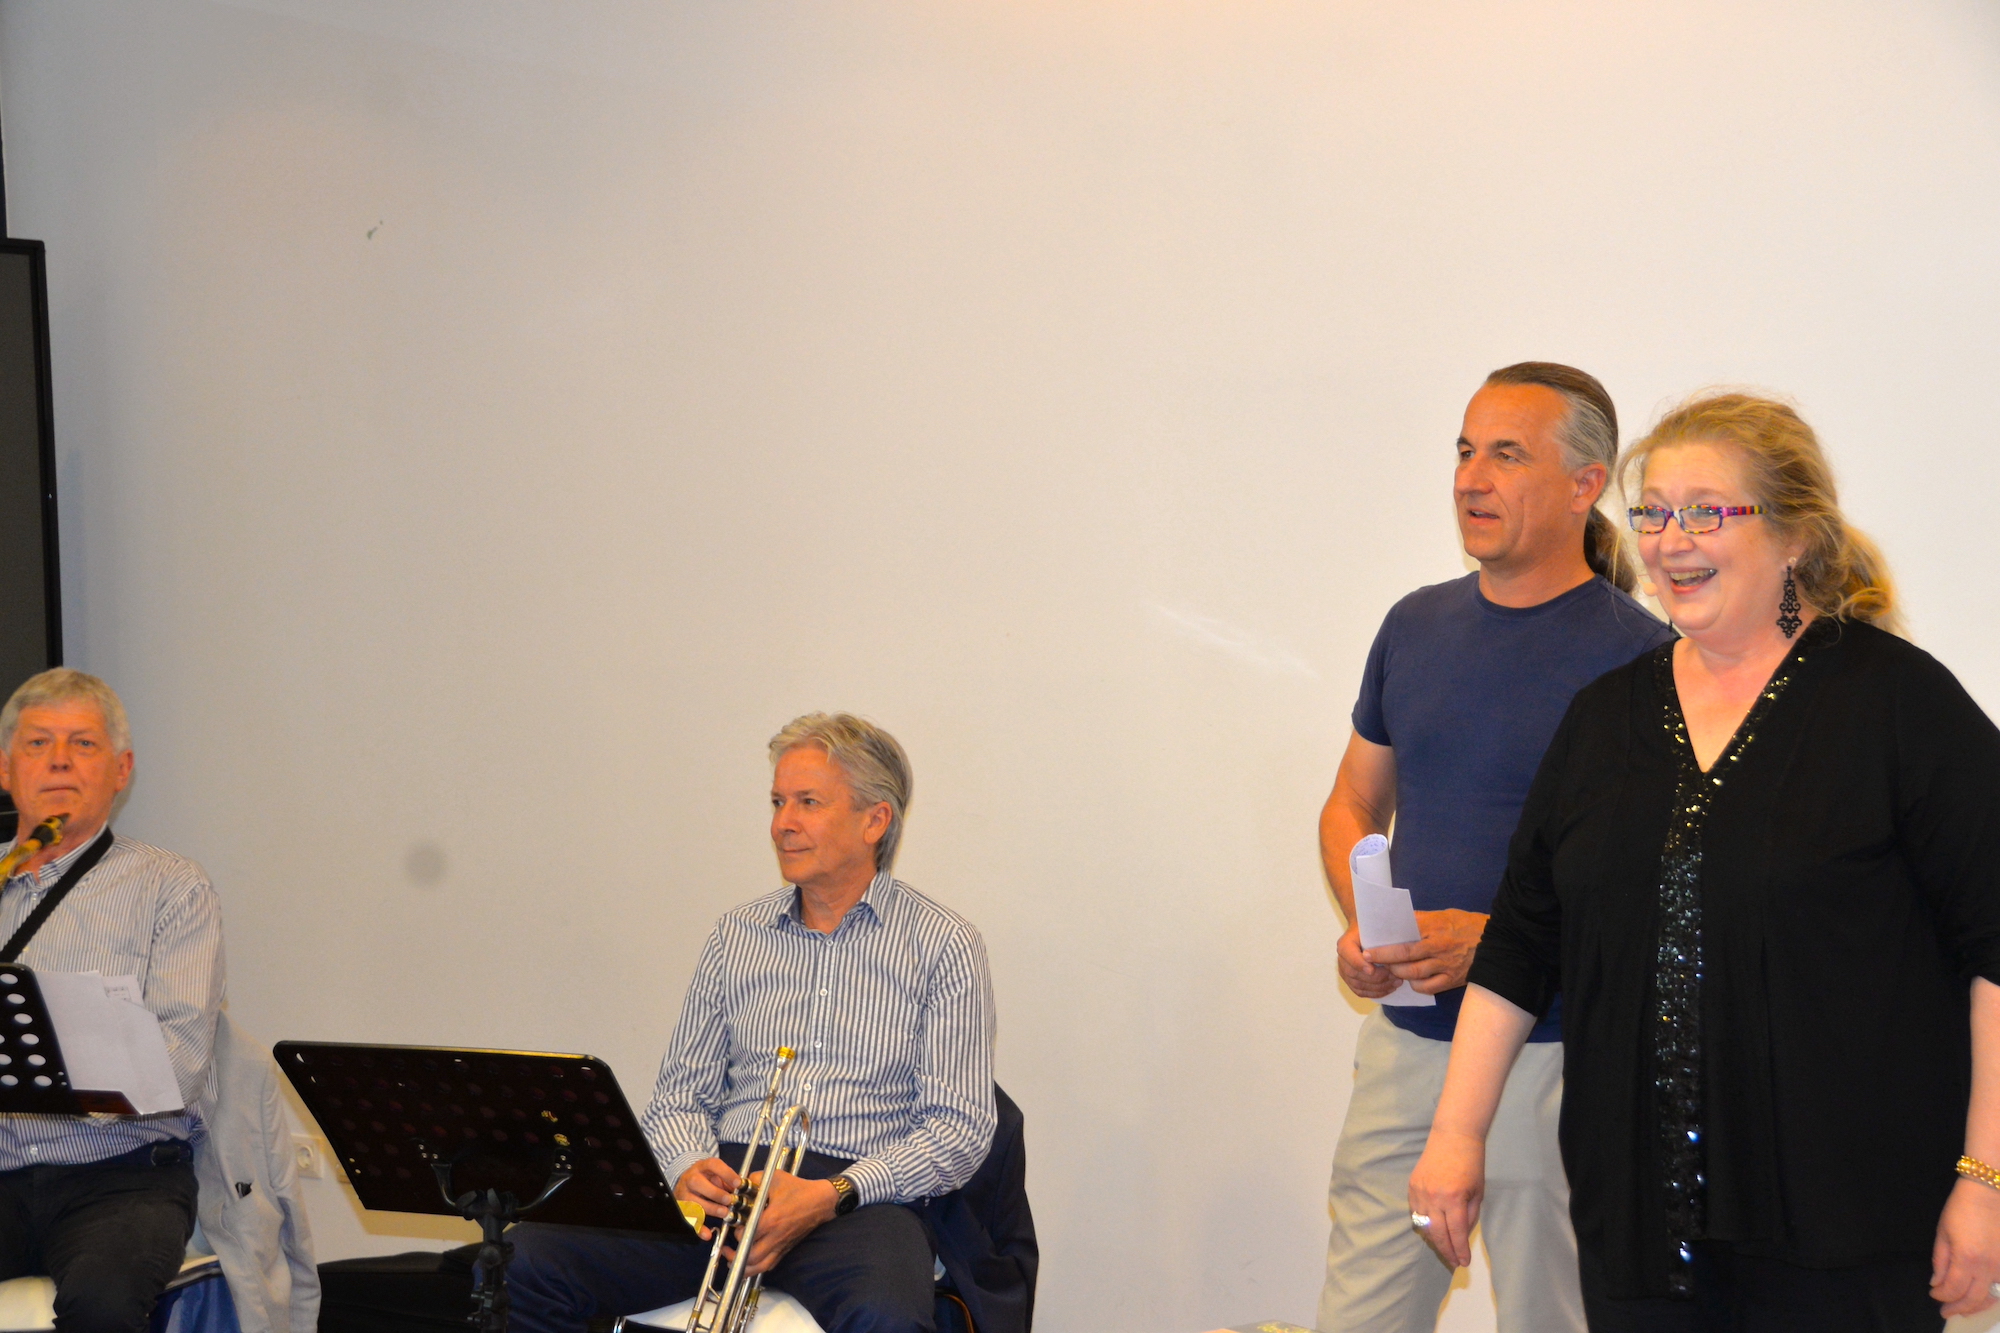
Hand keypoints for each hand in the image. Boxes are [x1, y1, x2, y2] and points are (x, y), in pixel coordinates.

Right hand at [674, 1158, 741, 1240]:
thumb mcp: (716, 1175)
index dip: (726, 1173)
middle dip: (715, 1193)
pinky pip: (689, 1219)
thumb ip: (728, 1181)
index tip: (738, 1183)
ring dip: (710, 1208)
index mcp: (702, 1167)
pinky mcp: (682, 1208)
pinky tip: (707, 1234)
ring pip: (693, 1201)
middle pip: (697, 1182)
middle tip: (729, 1200)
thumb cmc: (706, 1179)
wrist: (685, 1183)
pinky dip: (698, 1228)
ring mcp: (683, 1193)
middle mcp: (690, 1178)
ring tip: (724, 1213)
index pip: (712, 1164)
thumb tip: (743, 1188)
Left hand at [737, 1171, 839, 1274]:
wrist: (821, 1201)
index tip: (734, 1225)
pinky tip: (750, 1261)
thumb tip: (740, 1185)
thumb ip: (754, 1180)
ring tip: (733, 1260)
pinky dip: (757, 1267)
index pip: (747, 1236)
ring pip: (760, 1267)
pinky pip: (770, 1265)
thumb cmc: (798, 1189)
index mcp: (771, 1220)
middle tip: (728, 1247)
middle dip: (735, 1255)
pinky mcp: (786, 1249)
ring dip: (744, 1267)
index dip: (736, 1233)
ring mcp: (781, 1246)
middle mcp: (776, 1237)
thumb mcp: (775, 1178)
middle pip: (751, 1258)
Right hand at [1338, 923, 1400, 998]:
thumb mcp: (1374, 928)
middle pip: (1354, 974)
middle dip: (1376, 978)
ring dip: (1379, 987)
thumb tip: (1389, 953)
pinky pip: (1361, 992)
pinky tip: (1390, 988)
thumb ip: (1378, 938)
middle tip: (1395, 975)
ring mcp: (1345, 972)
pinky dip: (1376, 993)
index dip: (1359, 964)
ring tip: (1397, 982)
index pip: (1348, 955)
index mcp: (1345, 944)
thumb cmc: (1372, 930)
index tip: (1372, 970)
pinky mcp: (1351, 982)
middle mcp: (1342, 959)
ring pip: (1359, 985)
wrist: (1365, 934)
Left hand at [1364, 910, 1487, 994]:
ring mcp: (1446, 964)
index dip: (1384, 947)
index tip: (1369, 949)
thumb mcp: (1445, 915)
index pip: (1404, 938)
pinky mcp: (1453, 979)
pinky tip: (1412, 980)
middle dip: (1385, 960)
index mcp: (1435, 927)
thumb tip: (1398, 923)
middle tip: (1372, 960)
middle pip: (1405, 957)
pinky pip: (1428, 987)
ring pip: (1414, 973)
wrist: (1498, 941)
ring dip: (1398, 973)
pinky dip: (1416, 985)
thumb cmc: (1468, 924)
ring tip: (1391, 969)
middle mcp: (1439, 946)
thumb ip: (1422, 920)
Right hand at [1408, 1128, 1484, 1268]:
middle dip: (1446, 1251)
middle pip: (1437, 1234)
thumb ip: (1470, 1216)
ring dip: (1434, 1239)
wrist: (1453, 1136)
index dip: (1460, 1250)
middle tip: (1453, 1262)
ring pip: (1423, 1225)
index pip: (1456, 1233)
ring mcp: (1419, 1191)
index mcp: (1454, 1198)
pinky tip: (1432, 1228)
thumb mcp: (1478, 1192)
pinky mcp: (1411, 1186)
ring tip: (1444, 1248)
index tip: (1464, 1262)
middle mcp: (1434, 1197)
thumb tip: (1461, 1235)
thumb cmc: (1471, 1163)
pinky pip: (1415, 1212)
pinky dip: (1423, 1223)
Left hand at [1932, 1177, 1999, 1316]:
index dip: (1941, 1296)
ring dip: (1975, 1306)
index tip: (1933, 1294)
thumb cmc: (1961, 1209)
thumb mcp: (1942, 1233)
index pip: (1953, 1289)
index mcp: (1967, 1258)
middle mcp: (1988, 1267)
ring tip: (1963, 1308)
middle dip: (1957, 1307)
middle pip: (1973, 1299)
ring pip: (1991, 1297)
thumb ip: (1940, 1261)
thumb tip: (1937, 1283)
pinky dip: (1991, 1295)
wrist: (1990, 1193)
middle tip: (1946, 1311)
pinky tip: (1981, 1296)